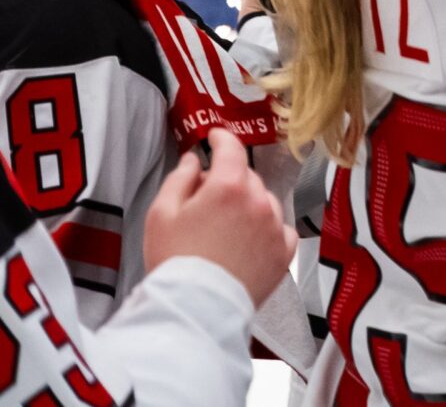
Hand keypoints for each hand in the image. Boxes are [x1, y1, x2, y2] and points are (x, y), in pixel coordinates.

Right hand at [144, 128, 296, 306]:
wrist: (195, 309)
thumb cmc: (174, 260)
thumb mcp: (161, 214)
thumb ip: (179, 179)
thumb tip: (194, 161)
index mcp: (229, 186)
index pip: (231, 149)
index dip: (222, 138)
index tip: (216, 136)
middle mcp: (259, 201)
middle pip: (246, 178)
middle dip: (227, 181)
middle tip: (204, 201)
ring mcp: (275, 226)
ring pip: (264, 201)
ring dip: (248, 205)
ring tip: (222, 229)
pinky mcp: (285, 252)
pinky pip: (278, 228)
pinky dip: (265, 229)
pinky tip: (246, 242)